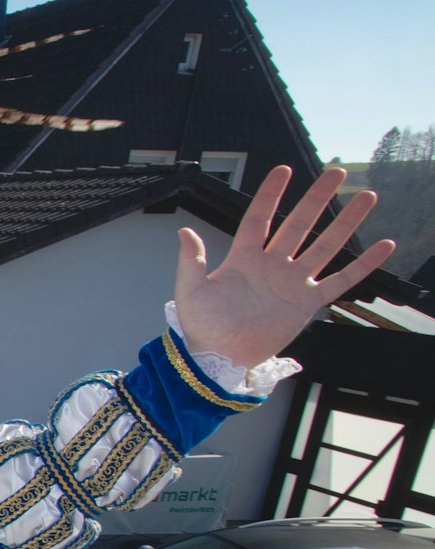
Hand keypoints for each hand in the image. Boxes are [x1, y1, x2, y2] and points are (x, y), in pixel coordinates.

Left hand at [174, 166, 394, 367]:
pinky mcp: (307, 303)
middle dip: (318, 198)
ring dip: (346, 222)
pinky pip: (340, 280)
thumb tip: (184, 231)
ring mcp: (292, 283)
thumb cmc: (201, 327)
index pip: (260, 218)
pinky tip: (383, 246)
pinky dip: (363, 265)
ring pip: (325, 245)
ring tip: (366, 197)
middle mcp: (272, 266)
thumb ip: (191, 261)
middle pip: (299, 224)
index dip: (271, 195)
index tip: (284, 171)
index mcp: (244, 259)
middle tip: (336, 172)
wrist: (218, 359)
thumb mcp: (190, 291)